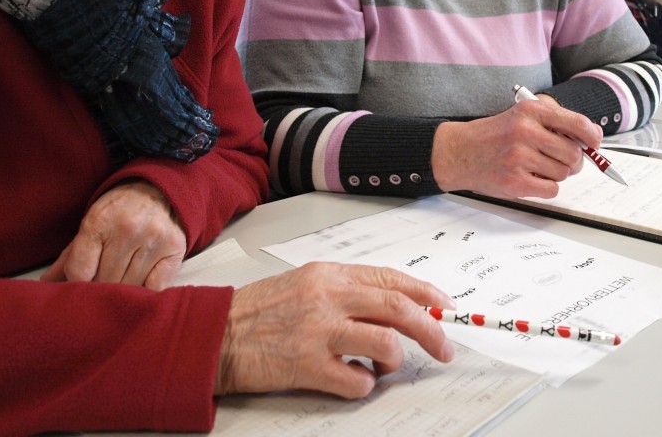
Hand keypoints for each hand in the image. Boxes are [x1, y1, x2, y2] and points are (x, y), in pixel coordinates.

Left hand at [40, 180, 186, 289]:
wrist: (157, 189)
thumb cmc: (118, 211)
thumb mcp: (90, 224)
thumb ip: (70, 256)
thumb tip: (46, 285)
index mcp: (99, 221)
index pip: (80, 272)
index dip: (77, 283)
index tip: (82, 281)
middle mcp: (128, 229)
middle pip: (105, 281)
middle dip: (100, 286)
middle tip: (102, 282)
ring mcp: (154, 239)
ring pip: (130, 286)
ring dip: (123, 289)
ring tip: (121, 280)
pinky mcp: (175, 248)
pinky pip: (156, 286)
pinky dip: (146, 290)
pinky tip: (141, 282)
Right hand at [215, 263, 455, 397]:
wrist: (216, 334)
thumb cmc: (260, 311)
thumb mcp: (306, 284)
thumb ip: (347, 291)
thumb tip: (395, 306)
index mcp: (330, 275)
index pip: (391, 279)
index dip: (426, 293)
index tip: (445, 306)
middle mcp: (328, 298)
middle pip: (398, 308)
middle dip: (430, 330)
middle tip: (444, 348)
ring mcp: (318, 331)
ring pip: (385, 343)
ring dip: (393, 361)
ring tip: (380, 367)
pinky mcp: (306, 366)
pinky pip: (357, 381)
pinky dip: (364, 386)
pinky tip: (351, 380)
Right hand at [431, 97, 602, 199]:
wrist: (460, 152)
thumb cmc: (494, 135)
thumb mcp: (521, 116)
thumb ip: (554, 122)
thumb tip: (590, 136)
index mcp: (530, 111)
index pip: (576, 123)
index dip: (592, 136)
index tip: (595, 142)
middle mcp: (525, 132)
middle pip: (573, 153)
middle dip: (574, 160)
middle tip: (563, 159)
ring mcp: (519, 158)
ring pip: (563, 173)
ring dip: (558, 173)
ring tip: (538, 166)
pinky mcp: (515, 181)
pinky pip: (551, 189)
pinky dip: (547, 186)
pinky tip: (532, 177)